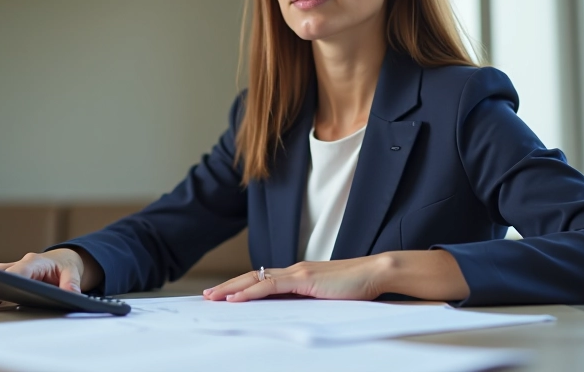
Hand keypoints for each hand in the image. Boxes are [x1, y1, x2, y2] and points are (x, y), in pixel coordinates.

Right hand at [0, 248, 91, 311]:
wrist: (65, 260)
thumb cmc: (67, 266)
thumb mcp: (74, 273)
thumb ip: (72, 283)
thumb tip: (72, 294)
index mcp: (36, 262)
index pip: (19, 270)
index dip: (7, 279)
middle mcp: (21, 264)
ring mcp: (14, 270)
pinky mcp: (10, 277)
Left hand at [202, 255, 391, 302]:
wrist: (375, 272)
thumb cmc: (357, 287)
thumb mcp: (326, 297)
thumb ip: (309, 301)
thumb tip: (295, 314)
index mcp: (298, 274)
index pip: (262, 279)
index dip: (241, 286)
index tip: (224, 295)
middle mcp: (293, 270)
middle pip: (252, 277)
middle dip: (228, 287)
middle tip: (208, 296)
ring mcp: (297, 272)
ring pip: (255, 279)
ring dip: (231, 289)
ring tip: (213, 298)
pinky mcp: (303, 278)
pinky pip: (269, 285)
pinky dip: (249, 292)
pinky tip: (235, 299)